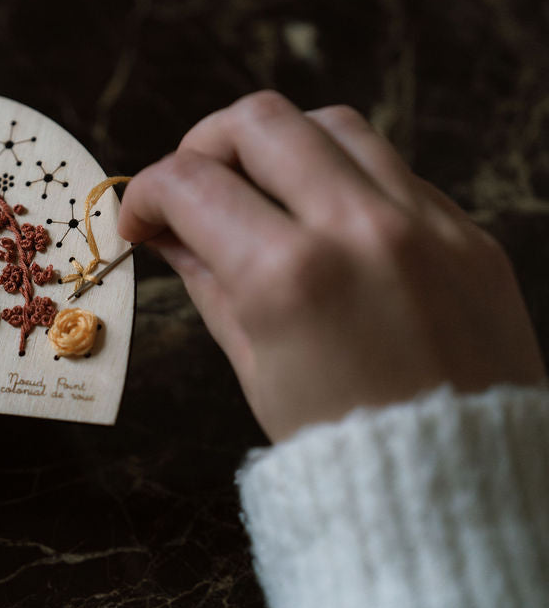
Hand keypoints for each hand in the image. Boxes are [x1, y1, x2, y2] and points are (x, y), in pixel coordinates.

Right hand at [118, 91, 545, 441]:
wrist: (456, 486)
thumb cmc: (339, 444)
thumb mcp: (252, 364)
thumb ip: (206, 280)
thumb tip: (168, 230)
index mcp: (289, 277)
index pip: (191, 184)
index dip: (147, 193)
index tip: (141, 221)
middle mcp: (358, 228)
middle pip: (259, 121)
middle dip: (204, 145)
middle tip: (193, 190)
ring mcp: (424, 221)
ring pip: (330, 123)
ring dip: (277, 145)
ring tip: (260, 193)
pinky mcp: (466, 230)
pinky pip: (390, 167)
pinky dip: (339, 176)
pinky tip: (322, 219)